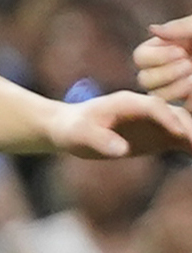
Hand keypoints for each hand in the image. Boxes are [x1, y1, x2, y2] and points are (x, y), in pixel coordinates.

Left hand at [41, 91, 191, 160]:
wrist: (71, 129)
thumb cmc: (73, 129)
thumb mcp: (80, 135)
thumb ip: (99, 140)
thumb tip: (121, 150)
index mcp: (127, 102)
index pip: (154, 106)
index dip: (168, 119)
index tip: (179, 134)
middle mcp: (146, 108)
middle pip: (176, 114)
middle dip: (190, 128)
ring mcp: (155, 121)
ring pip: (183, 126)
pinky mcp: (159, 134)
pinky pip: (180, 139)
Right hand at [134, 18, 191, 106]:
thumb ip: (179, 27)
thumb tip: (151, 29)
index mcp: (170, 49)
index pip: (140, 58)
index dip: (155, 57)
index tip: (181, 51)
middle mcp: (171, 69)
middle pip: (144, 80)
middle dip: (165, 74)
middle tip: (189, 65)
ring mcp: (181, 88)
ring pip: (157, 97)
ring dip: (175, 89)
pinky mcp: (190, 105)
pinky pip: (181, 110)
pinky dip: (189, 102)